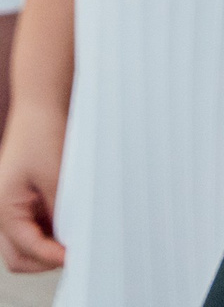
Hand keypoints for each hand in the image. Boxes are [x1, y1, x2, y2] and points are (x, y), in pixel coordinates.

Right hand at [0, 96, 67, 272]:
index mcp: (4, 209)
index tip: (75, 257)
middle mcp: (3, 213)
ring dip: (48, 246)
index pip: (27, 249)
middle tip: (74, 253)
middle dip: (45, 260)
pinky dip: (51, 231)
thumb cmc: (43, 134)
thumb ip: (60, 211)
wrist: (40, 104)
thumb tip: (70, 239)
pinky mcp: (24, 200)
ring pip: (26, 245)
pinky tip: (71, 223)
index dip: (52, 257)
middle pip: (20, 257)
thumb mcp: (55, 175)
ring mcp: (12, 208)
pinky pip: (34, 227)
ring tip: (75, 238)